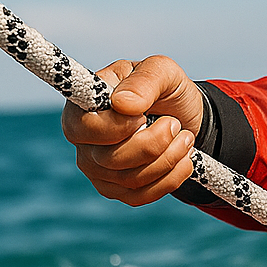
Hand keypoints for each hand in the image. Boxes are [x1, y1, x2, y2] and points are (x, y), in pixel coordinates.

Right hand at [61, 55, 203, 205]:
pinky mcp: (116, 189)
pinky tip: (183, 159)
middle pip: (109, 160)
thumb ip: (145, 80)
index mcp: (82, 107)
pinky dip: (171, 178)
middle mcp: (83, 141)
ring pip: (129, 180)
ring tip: (184, 137)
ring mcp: (96, 169)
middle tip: (175, 124)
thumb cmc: (164, 88)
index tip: (144, 115)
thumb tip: (124, 105)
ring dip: (168, 159)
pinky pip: (140, 195)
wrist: (182, 116)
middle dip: (153, 144)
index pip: (84, 128)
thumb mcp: (162, 71)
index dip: (118, 127)